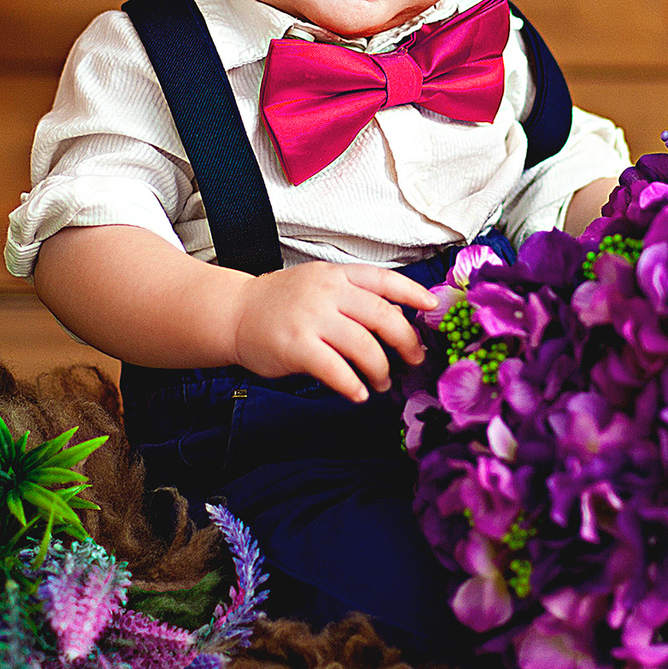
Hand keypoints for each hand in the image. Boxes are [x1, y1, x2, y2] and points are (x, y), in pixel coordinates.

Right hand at [227, 262, 434, 403]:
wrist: (235, 312)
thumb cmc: (282, 302)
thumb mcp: (321, 286)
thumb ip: (356, 297)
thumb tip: (399, 315)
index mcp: (337, 275)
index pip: (385, 280)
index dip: (413, 293)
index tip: (432, 307)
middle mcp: (327, 293)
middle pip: (383, 315)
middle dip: (406, 341)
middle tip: (414, 359)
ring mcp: (311, 318)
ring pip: (364, 346)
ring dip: (380, 369)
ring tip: (382, 382)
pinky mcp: (296, 346)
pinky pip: (336, 370)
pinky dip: (353, 385)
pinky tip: (358, 393)